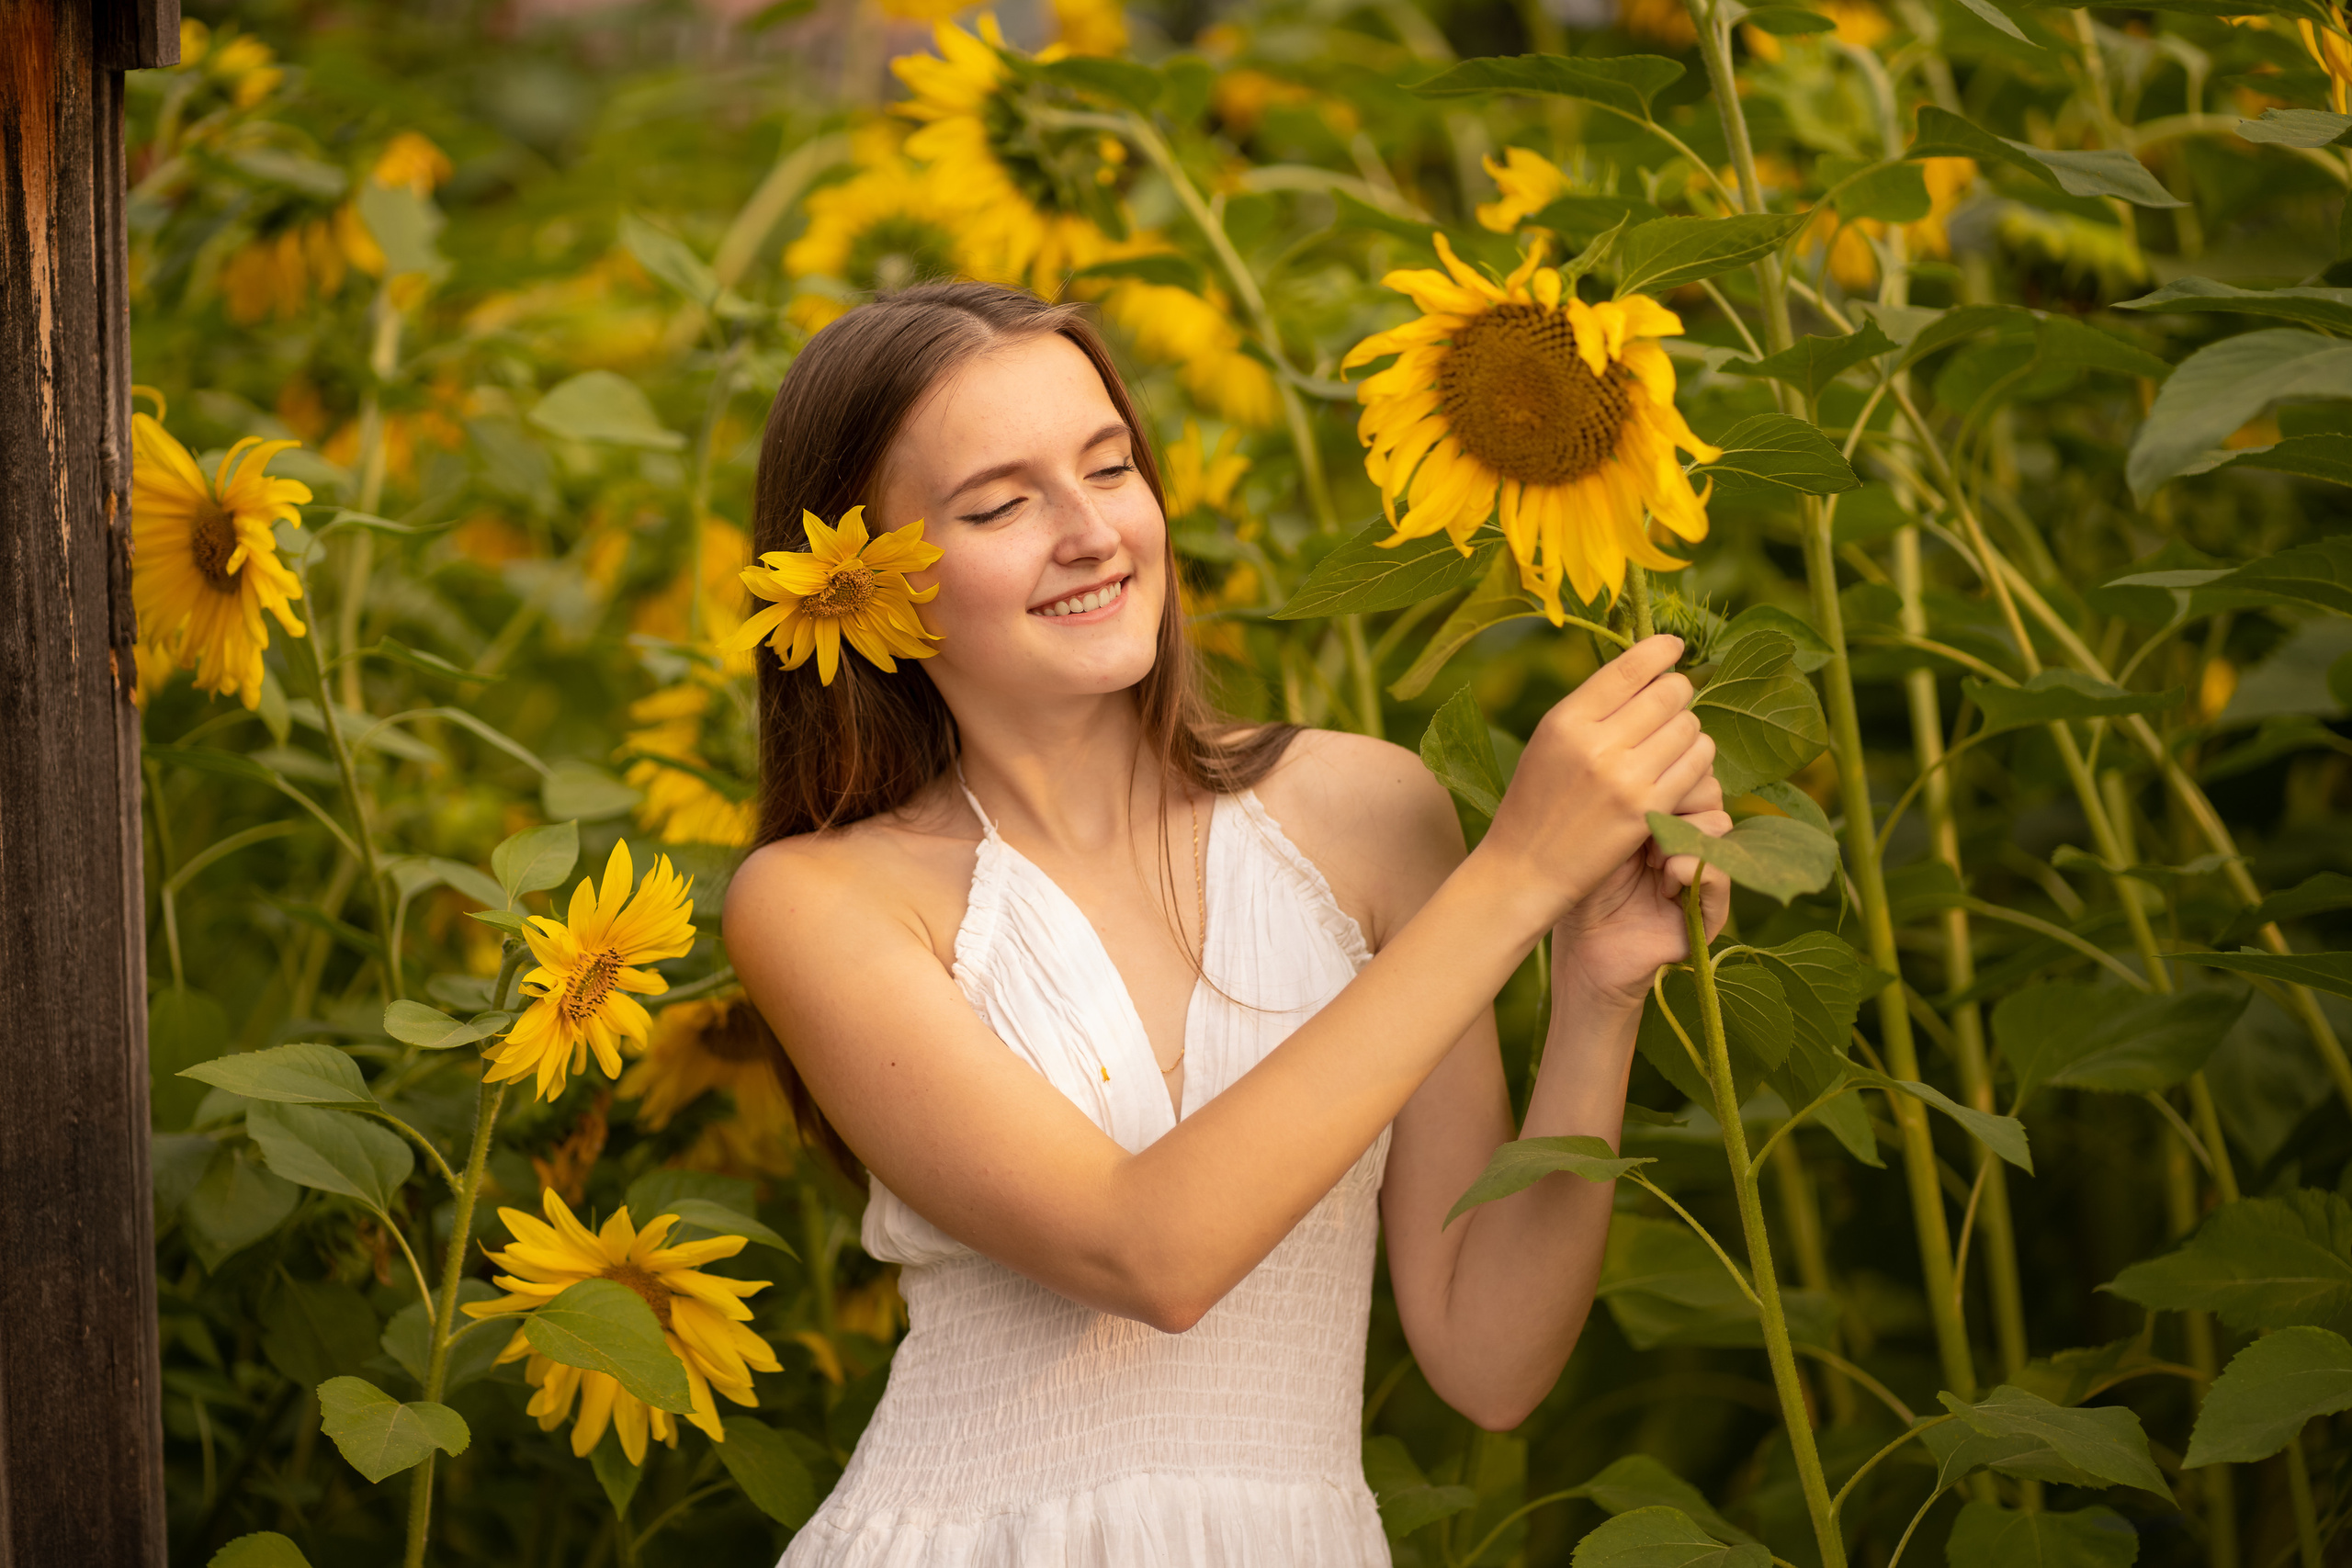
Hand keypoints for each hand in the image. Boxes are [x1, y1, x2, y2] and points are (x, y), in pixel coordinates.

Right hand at [1475, 634, 1718, 928]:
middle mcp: (1595, 744)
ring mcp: (1625, 778)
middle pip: (1669, 694)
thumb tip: (1645, 669)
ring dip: (1689, 730)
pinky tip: (1682, 766)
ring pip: (1689, 728)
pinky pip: (1696, 766)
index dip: (1661, 650)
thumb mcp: (1549, 742)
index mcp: (1566, 720)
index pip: (1629, 668)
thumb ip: (1591, 707)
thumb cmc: (1537, 802)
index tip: (1674, 647)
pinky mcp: (1648, 810)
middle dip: (1678, 694)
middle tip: (1673, 703)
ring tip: (1673, 741)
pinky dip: (1696, 761)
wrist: (1526, 869)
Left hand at [1550, 768, 1731, 1008]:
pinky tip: (1663, 879)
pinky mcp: (1712, 908)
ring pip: (1719, 824)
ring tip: (1649, 860)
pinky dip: (1691, 868)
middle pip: (1707, 787)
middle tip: (1639, 830)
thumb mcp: (1602, 831)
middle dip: (1673, 801)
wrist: (1582, 948)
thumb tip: (1656, 753)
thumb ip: (1629, 795)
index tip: (1625, 796)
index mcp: (1663, 811)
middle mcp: (1688, 835)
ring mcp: (1703, 869)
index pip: (1684, 766)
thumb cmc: (1582, 885)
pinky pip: (1722, 871)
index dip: (1663, 773)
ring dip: (1679, 836)